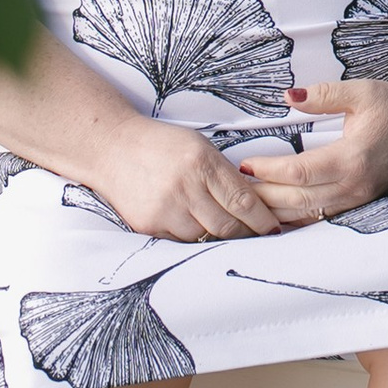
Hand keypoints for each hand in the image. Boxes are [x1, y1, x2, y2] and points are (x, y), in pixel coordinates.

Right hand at [93, 117, 288, 242]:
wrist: (112, 148)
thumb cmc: (163, 145)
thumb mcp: (200, 148)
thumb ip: (225, 175)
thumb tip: (256, 205)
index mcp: (202, 162)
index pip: (243, 201)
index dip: (263, 220)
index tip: (275, 229)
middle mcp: (184, 187)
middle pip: (228, 226)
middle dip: (247, 234)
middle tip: (258, 237)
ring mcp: (165, 208)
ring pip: (206, 238)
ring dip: (221, 238)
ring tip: (230, 234)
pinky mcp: (148, 225)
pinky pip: (182, 242)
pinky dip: (194, 238)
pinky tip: (199, 229)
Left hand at [260, 76, 387, 220]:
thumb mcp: (362, 92)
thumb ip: (324, 94)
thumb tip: (289, 96)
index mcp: (353, 158)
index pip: (299, 172)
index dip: (269, 170)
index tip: (246, 163)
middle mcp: (354, 185)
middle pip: (298, 200)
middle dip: (263, 196)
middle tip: (235, 186)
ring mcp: (359, 198)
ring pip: (308, 215)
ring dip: (276, 211)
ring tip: (248, 201)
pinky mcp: (360, 202)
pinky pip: (322, 217)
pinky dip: (296, 218)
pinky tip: (276, 214)